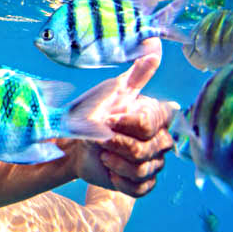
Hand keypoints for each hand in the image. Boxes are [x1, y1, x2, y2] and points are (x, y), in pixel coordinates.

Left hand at [57, 40, 178, 197]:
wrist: (71, 142)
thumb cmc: (91, 112)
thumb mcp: (112, 90)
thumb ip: (137, 73)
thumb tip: (153, 43)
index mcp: (157, 117)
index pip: (153, 123)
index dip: (128, 124)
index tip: (109, 118)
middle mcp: (161, 140)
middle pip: (149, 149)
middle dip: (118, 144)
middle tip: (99, 138)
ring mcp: (153, 163)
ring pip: (144, 169)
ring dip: (116, 161)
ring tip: (101, 153)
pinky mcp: (142, 184)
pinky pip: (140, 188)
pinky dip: (120, 179)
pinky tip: (107, 168)